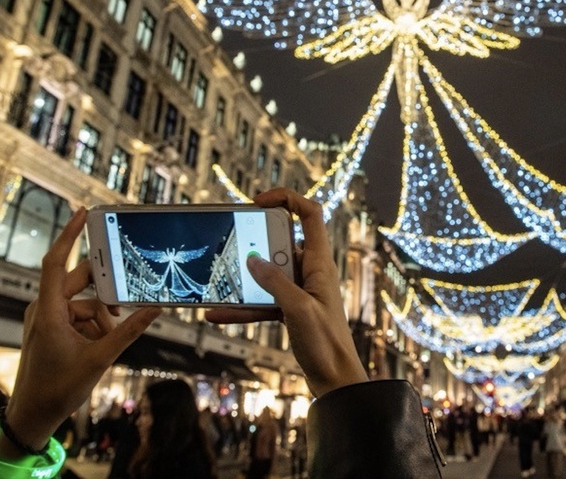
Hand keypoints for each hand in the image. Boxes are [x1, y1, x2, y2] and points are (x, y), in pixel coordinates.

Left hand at [2, 208, 159, 453]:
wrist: (33, 415)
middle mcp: (45, 309)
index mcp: (49, 311)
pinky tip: (99, 346)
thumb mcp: (101, 358)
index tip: (82, 212)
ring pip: (84, 302)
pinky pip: (79, 315)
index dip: (69, 235)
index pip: (56, 263)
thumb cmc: (59, 388)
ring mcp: (47, 318)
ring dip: (101, 318)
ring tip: (108, 342)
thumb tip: (156, 308)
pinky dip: (94, 326)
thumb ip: (129, 330)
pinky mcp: (51, 328)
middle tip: (124, 306)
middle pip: (80, 283)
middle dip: (105, 296)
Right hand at [205, 190, 367, 396]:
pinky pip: (261, 301)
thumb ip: (275, 282)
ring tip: (217, 278)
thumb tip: (253, 259)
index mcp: (320, 263)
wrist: (334, 379)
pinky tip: (217, 313)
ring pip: (267, 273)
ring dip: (244, 277)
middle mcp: (311, 271)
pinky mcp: (290, 309)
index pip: (310, 215)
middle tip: (229, 243)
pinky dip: (242, 306)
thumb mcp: (298, 309)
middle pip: (281, 242)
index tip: (259, 202)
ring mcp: (300, 290)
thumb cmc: (326, 344)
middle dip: (255, 241)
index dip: (287, 200)